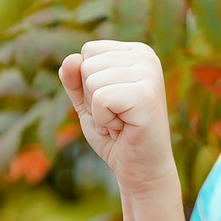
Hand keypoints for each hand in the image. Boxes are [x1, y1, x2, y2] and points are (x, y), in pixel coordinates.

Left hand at [59, 40, 185, 220]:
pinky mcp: (146, 94)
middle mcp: (146, 57)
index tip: (111, 103)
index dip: (87, 83)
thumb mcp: (86, 101)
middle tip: (116, 116)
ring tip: (120, 122)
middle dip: (91, 98)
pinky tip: (123, 128)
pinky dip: (103, 120)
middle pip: (87, 65)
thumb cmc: (115, 134)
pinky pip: (100, 99)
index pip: (88, 51)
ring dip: (98, 111)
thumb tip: (71, 59)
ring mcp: (149, 74)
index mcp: (136, 52)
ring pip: (91, 81)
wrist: (139, 169)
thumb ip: (74, 78)